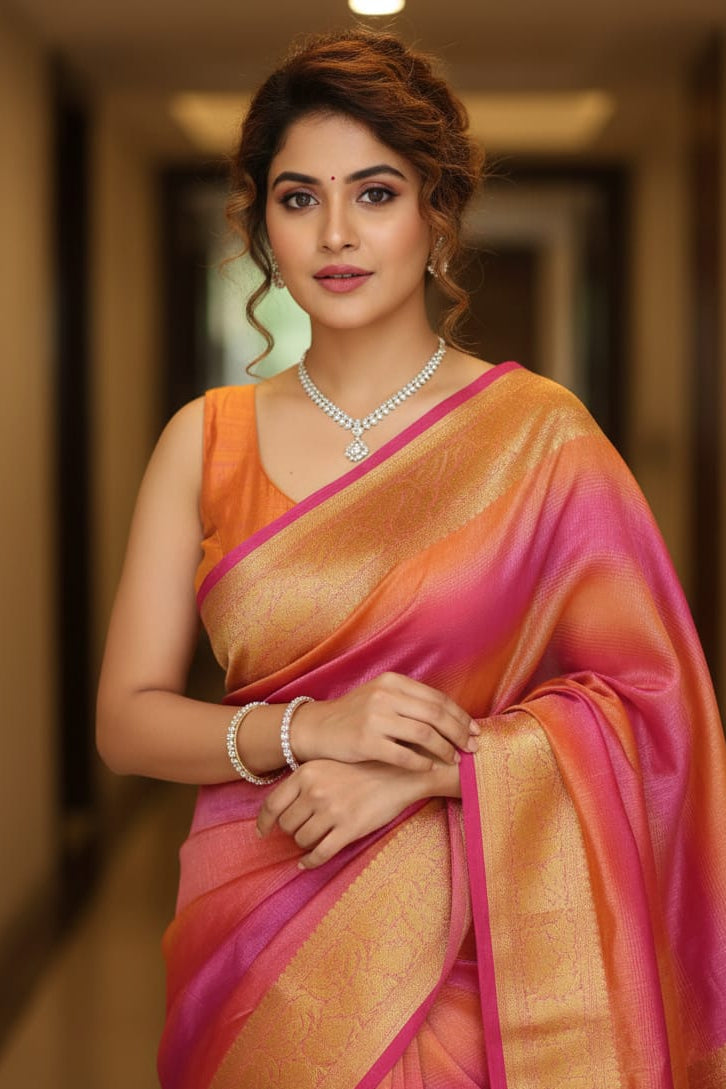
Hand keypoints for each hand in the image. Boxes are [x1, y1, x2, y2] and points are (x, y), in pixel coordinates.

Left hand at [256, 759, 431, 868]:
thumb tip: (279, 810)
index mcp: (306, 773)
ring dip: (305, 843)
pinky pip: (320, 854)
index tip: (262, 832)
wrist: (398, 773)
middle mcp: (315, 791)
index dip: (264, 822)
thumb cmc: (362, 769)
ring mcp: (332, 811)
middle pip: (287, 825)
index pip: (272, 804)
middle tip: (305, 828)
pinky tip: (307, 863)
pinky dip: (309, 862)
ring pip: (302, 840)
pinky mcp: (349, 829)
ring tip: (317, 837)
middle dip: (293, 830)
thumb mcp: (327, 765)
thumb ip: (303, 782)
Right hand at [292, 672, 478, 771]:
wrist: (318, 728)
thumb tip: (453, 717)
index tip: (475, 730)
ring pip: (424, 734)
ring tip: (454, 759)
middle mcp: (385, 696)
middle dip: (459, 733)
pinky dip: (422, 762)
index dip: (460, 715)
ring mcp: (374, 718)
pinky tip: (430, 767)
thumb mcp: (381, 697)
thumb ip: (411, 701)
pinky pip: (404, 755)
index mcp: (393, 682)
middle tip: (473, 747)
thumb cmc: (356, 715)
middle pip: (435, 715)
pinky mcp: (366, 741)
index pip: (437, 698)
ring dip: (445, 749)